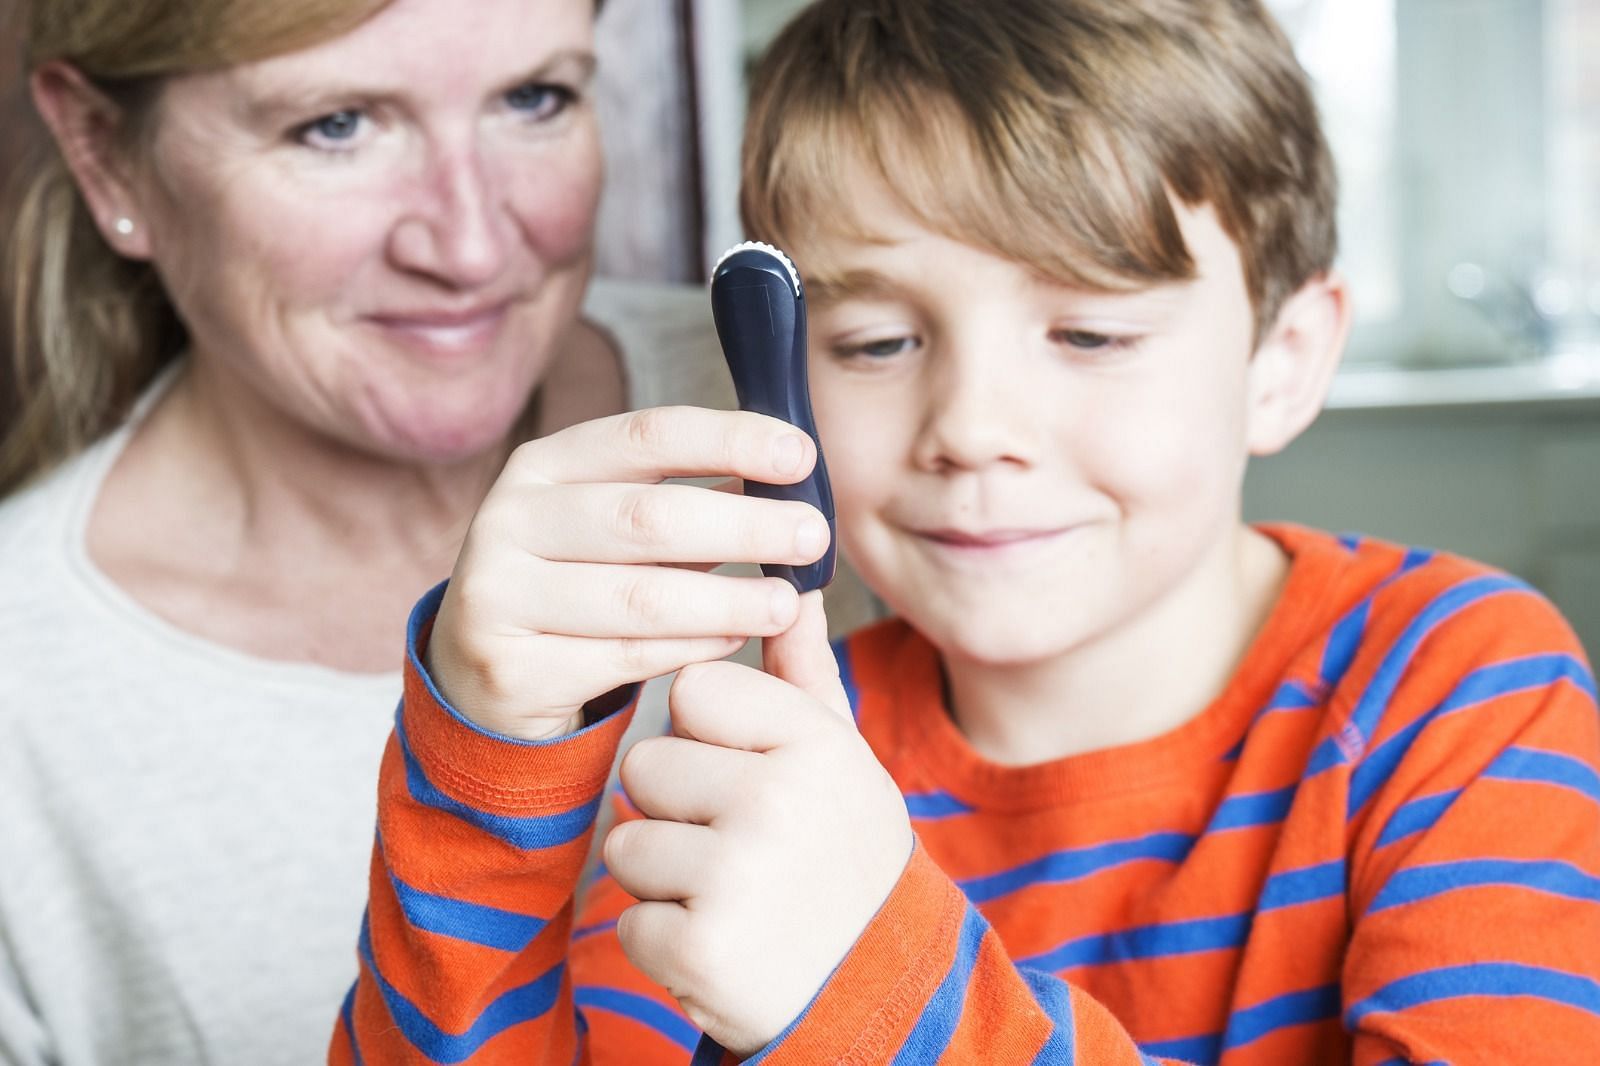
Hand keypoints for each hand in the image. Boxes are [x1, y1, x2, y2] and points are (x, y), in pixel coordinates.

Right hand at [425, 407, 830, 739]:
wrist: (485, 675)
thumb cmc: (577, 585)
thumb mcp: (615, 527)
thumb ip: (686, 497)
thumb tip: (787, 470)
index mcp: (543, 467)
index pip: (646, 436)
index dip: (729, 439)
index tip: (801, 453)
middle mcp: (510, 520)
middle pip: (648, 516)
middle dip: (744, 526)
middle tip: (813, 536)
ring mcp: (499, 594)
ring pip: (640, 596)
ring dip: (729, 598)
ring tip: (788, 603)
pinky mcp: (509, 667)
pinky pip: (625, 658)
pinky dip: (693, 648)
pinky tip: (737, 640)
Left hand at [605, 592, 914, 1055]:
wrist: (876, 989)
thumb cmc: (844, 856)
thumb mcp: (842, 759)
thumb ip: (803, 674)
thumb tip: (790, 589)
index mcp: (812, 742)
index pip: (692, 690)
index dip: (707, 736)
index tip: (750, 774)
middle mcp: (776, 801)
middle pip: (645, 764)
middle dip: (677, 809)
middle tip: (743, 848)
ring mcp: (735, 877)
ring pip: (626, 844)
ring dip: (665, 878)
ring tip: (734, 895)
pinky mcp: (698, 948)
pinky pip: (627, 918)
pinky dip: (663, 941)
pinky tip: (724, 943)